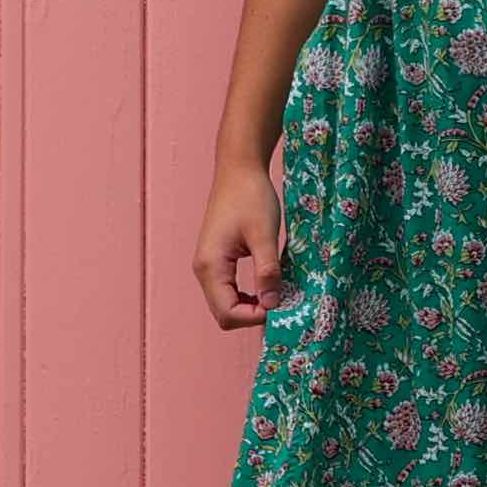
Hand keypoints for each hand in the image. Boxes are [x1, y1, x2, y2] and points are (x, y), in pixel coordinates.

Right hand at [192, 163, 282, 329]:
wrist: (239, 169)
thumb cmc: (252, 196)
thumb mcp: (265, 234)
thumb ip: (267, 271)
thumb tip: (272, 305)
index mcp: (211, 266)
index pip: (227, 313)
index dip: (254, 317)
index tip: (281, 307)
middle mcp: (204, 270)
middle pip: (223, 313)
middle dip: (252, 315)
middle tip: (282, 304)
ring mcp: (209, 265)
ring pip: (225, 303)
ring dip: (250, 306)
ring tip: (277, 295)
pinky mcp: (217, 259)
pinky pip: (228, 289)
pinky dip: (247, 294)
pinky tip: (267, 285)